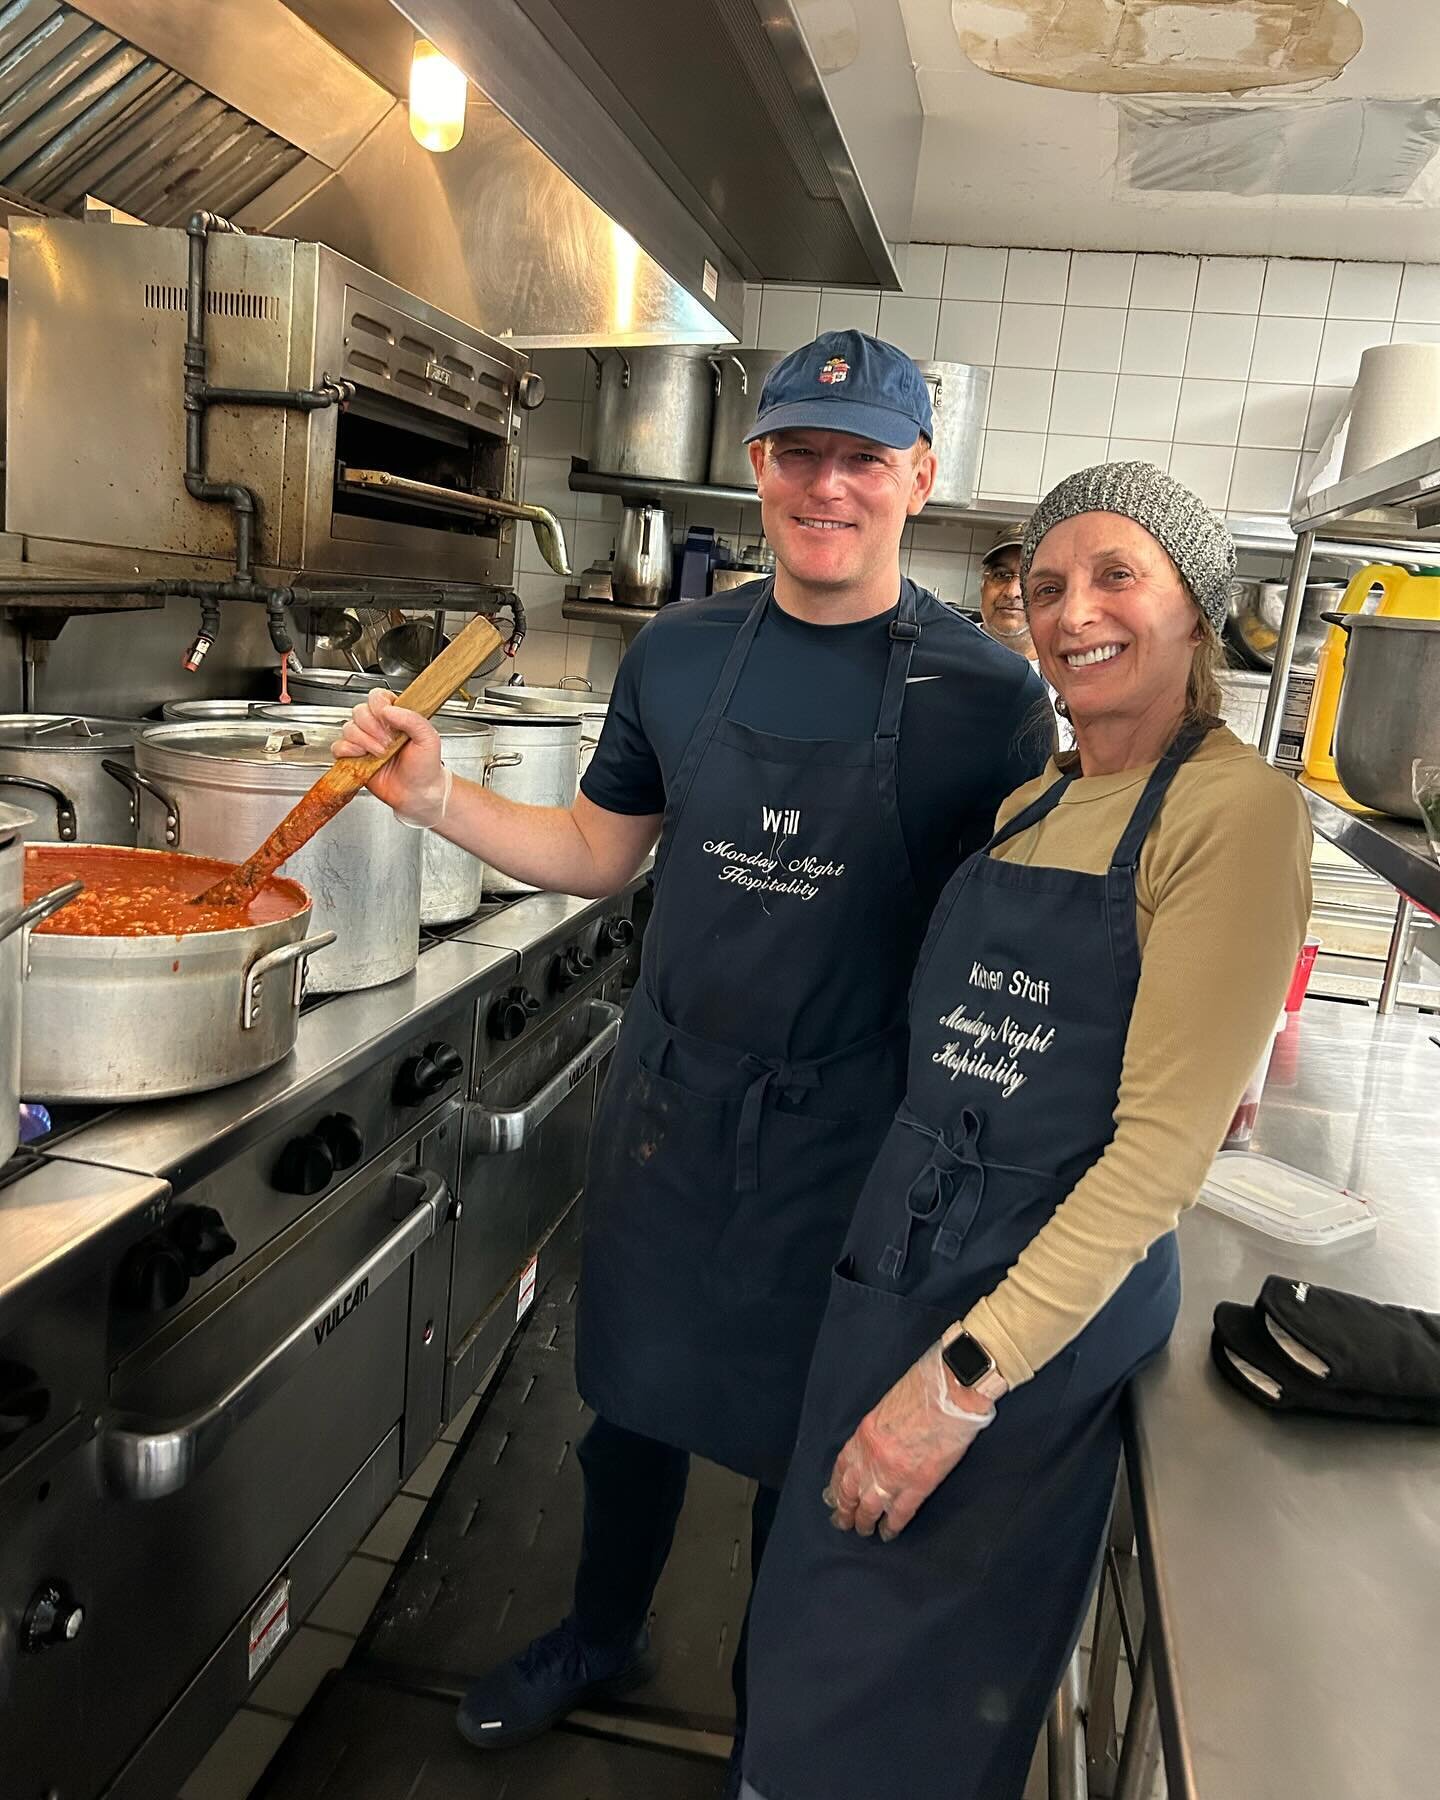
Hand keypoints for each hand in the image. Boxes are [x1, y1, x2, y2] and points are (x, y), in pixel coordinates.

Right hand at [332, 690, 448, 826]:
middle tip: (388, 743)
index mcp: (396, 716)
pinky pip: (338, 747)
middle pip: (359, 711)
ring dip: (363, 741)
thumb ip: (412, 719)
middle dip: (372, 728)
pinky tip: (362, 756)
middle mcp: (378, 726)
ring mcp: (365, 742)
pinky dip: (347, 750)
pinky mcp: (354, 758)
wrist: (418, 794)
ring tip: (380, 754)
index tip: (387, 718)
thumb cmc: (426, 767)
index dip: (378, 705)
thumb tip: (388, 710)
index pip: (377, 697)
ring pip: (348, 728)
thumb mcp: (428, 738)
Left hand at [824, 1343, 994, 1541]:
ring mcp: (894, 1474)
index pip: (843, 1465)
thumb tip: (883, 1440)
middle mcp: (872, 1458)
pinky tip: (889, 1534)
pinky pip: (900, 1512)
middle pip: (850, 1490)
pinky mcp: (919, 1484)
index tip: (833, 1496)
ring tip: (863, 1532)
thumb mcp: (890, 1403)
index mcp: (864, 1434)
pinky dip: (892, 1526)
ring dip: (864, 1522)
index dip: (836, 1484)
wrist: (950, 1392)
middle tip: (843, 1522)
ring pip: (870, 1507)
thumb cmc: (925, 1388)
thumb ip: (881, 1428)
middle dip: (845, 1509)